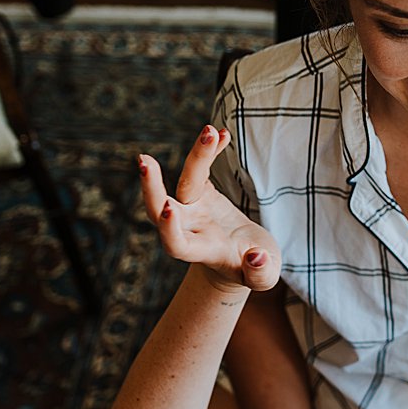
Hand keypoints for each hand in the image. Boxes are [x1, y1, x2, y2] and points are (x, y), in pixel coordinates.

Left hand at [138, 125, 279, 291]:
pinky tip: (222, 133)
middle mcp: (189, 228)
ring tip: (210, 130)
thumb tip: (256, 257)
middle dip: (151, 187)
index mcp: (201, 251)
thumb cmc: (252, 270)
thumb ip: (260, 273)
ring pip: (185, 180)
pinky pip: (201, 168)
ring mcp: (192, 208)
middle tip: (144, 162)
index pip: (175, 243)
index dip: (169, 229)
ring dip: (195, 155)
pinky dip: (211, 151)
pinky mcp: (202, 192)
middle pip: (161, 207)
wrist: (241, 258)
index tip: (169, 211)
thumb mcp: (263, 278)